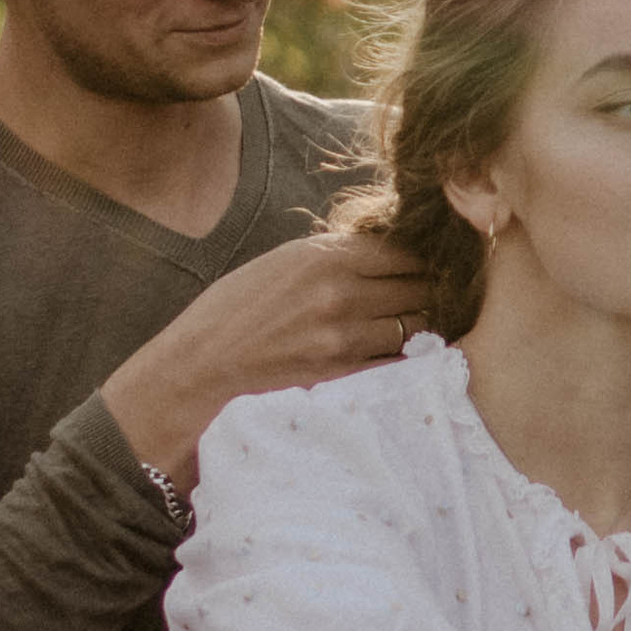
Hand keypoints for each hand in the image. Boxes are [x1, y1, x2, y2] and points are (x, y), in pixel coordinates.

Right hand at [100, 232, 432, 486]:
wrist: (195, 376)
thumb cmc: (230, 318)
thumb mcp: (278, 266)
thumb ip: (331, 258)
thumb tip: (382, 251)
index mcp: (322, 258)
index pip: (404, 250)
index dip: (422, 257)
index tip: (427, 265)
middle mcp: (340, 295)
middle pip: (420, 286)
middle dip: (432, 290)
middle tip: (436, 299)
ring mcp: (344, 341)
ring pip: (419, 327)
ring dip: (425, 327)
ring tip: (421, 329)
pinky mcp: (344, 380)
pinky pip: (401, 365)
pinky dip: (410, 362)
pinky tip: (406, 361)